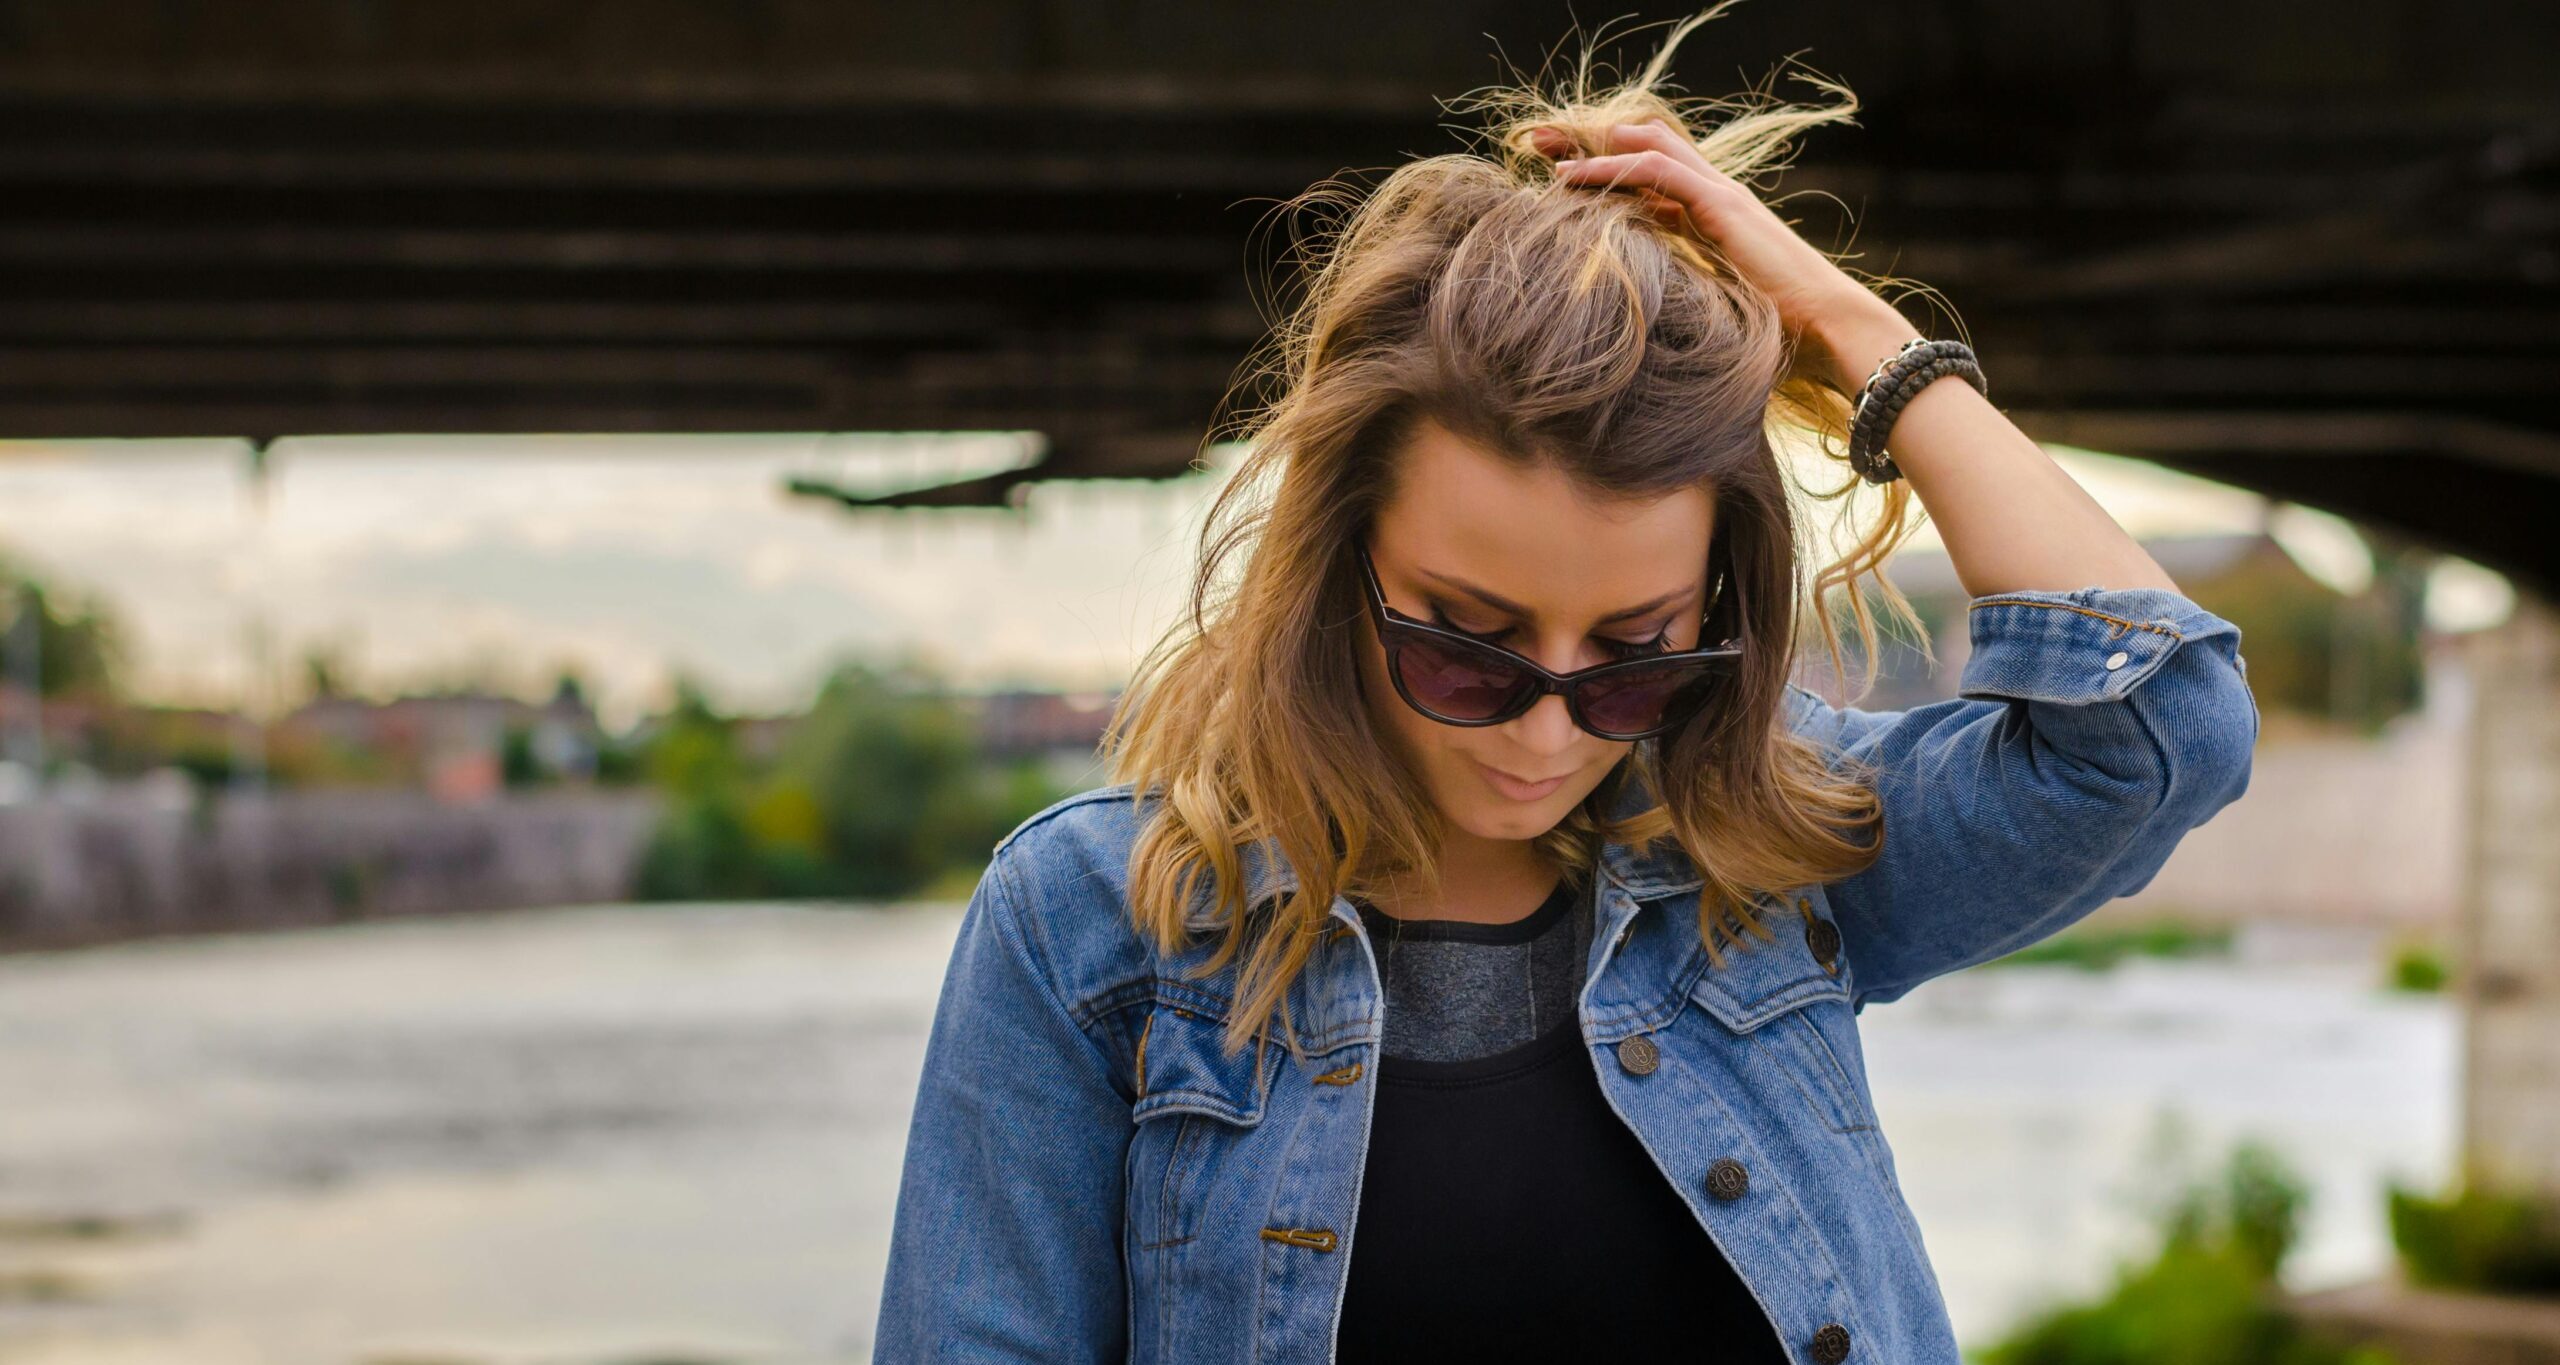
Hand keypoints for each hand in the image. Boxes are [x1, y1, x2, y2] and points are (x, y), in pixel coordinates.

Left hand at [1527, 120, 1915, 393]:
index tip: (1557, 177)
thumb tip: (1643, 327)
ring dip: (1593, 150)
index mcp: (1714, 217)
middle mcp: (1717, 197)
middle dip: (1593, 143)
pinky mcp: (1723, 206)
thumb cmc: (1780, 335)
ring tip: (1546, 156)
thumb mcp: (1714, 310)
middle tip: (1540, 145)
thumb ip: (1684, 299)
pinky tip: (1574, 177)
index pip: (1654, 175)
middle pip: (1648, 147)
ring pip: (1648, 149)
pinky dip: (1614, 167)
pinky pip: (1658, 171)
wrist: (1829, 330)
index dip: (1608, 168)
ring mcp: (1722, 196)